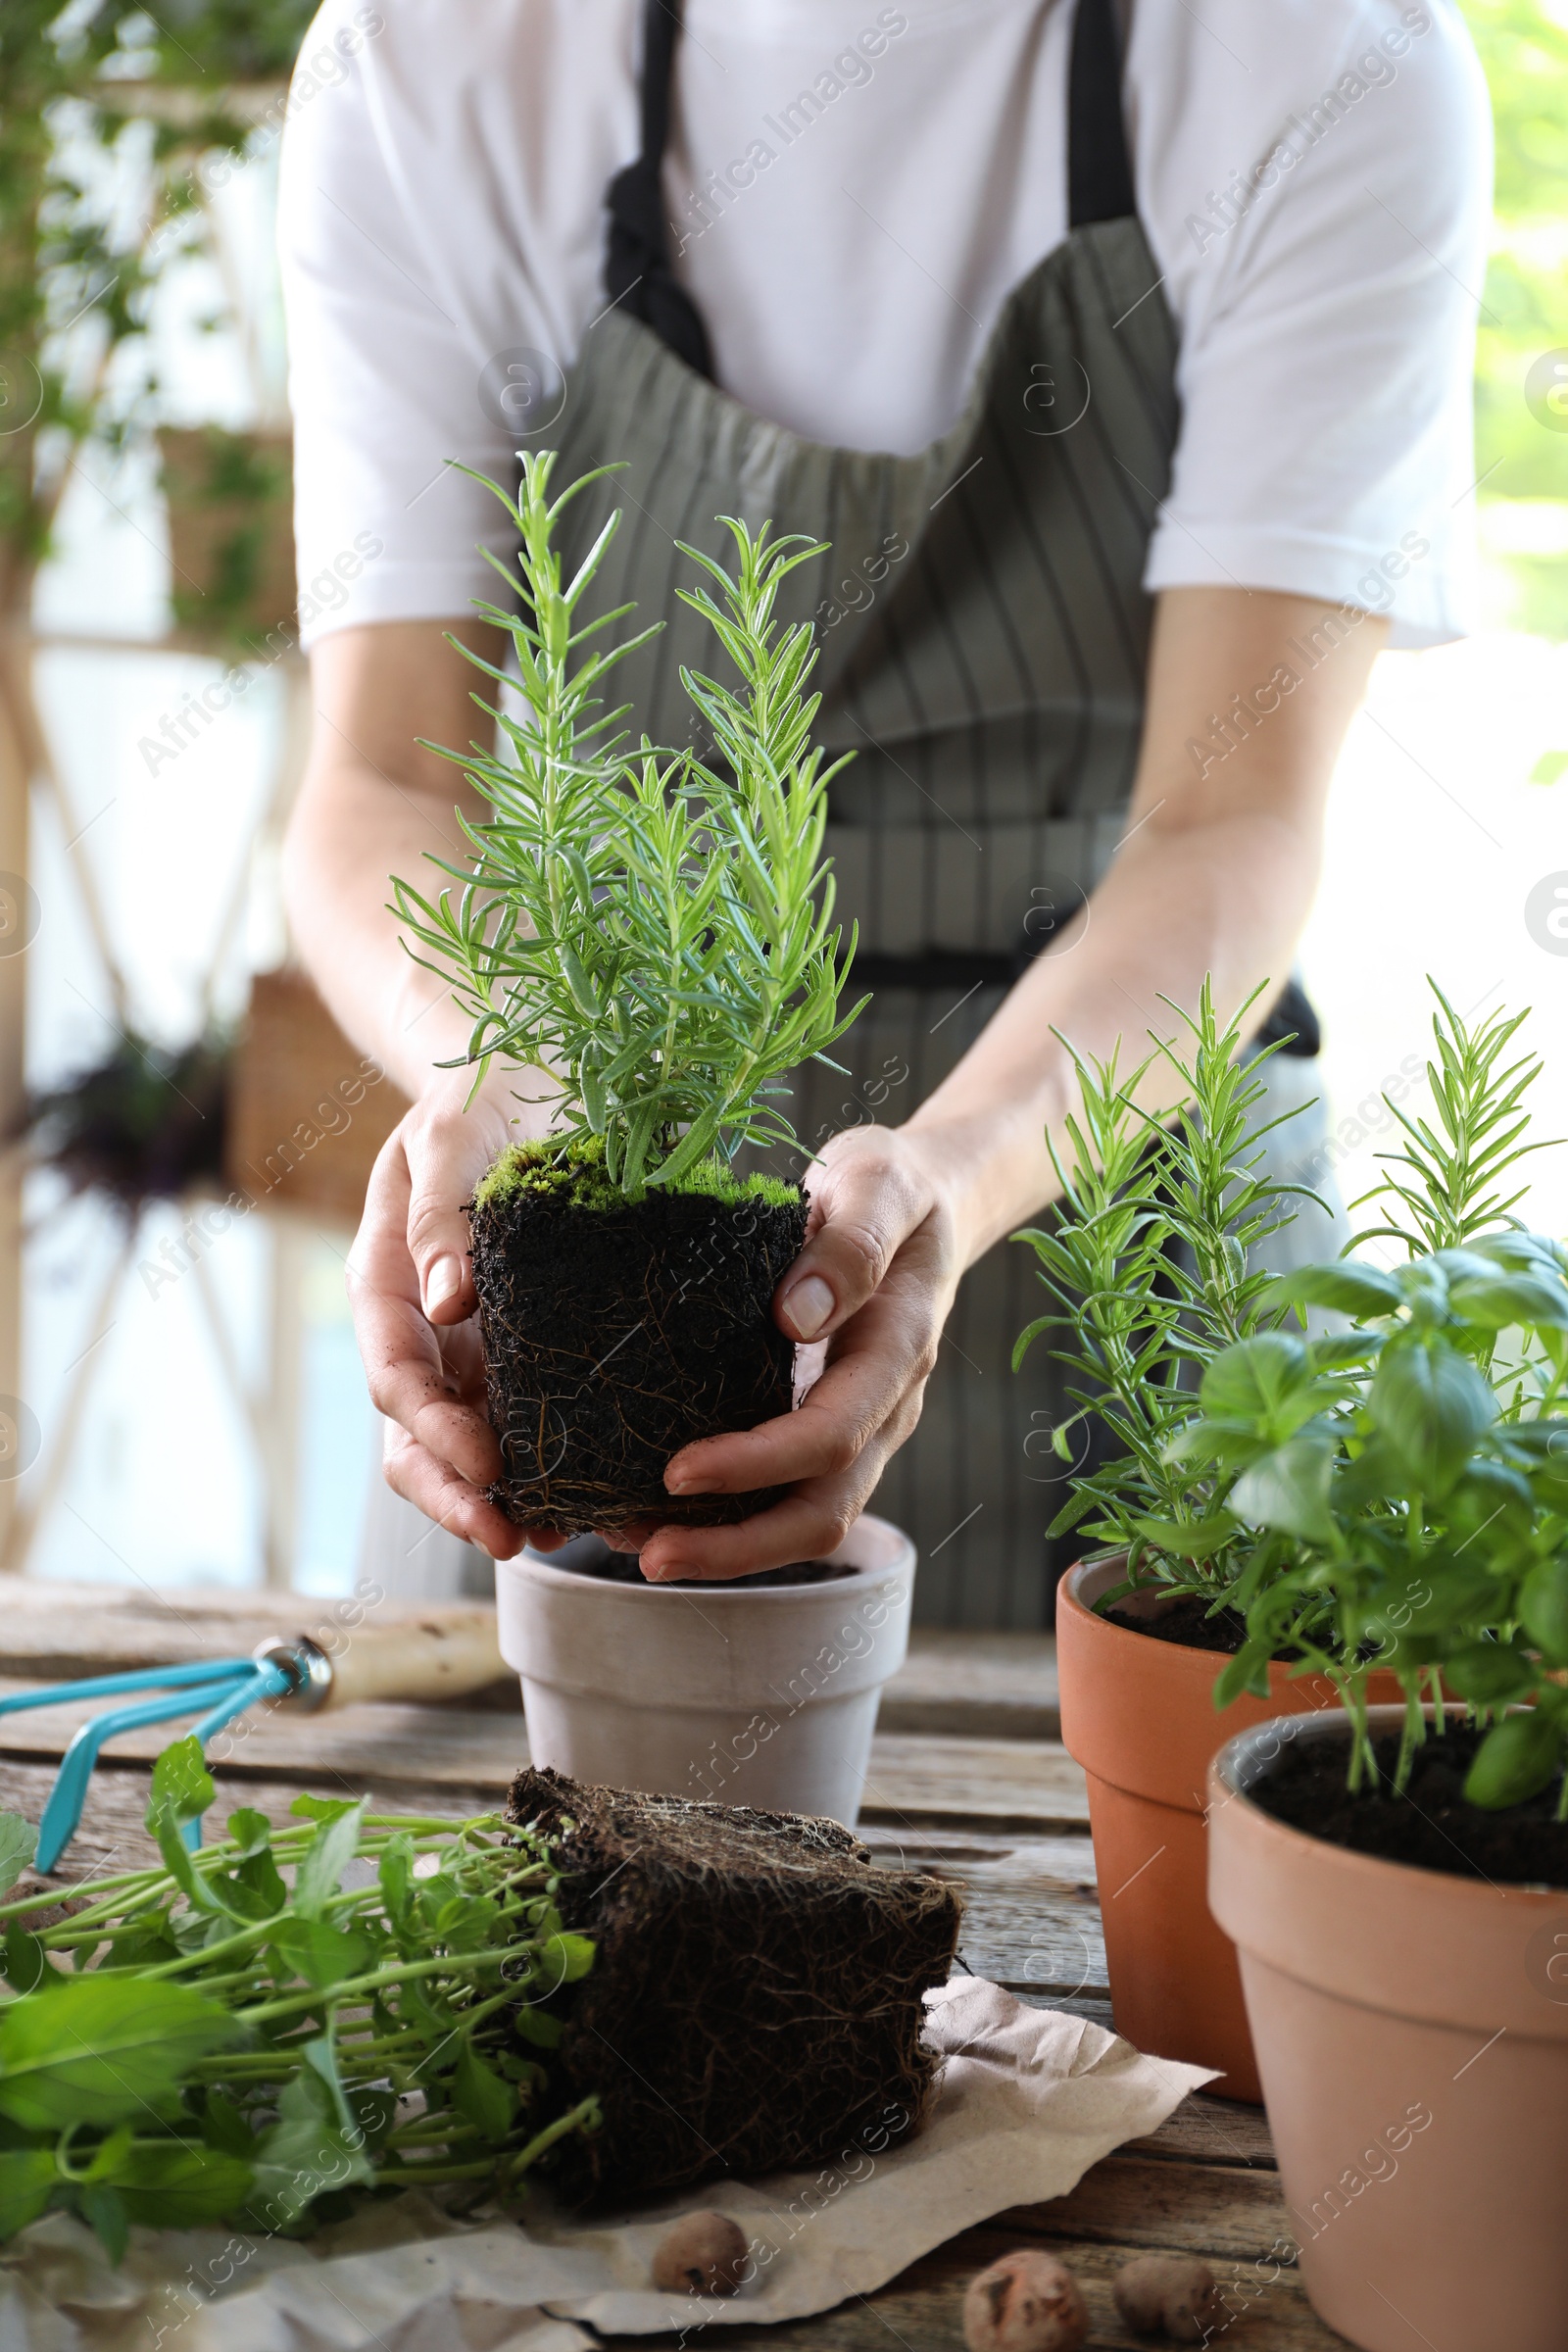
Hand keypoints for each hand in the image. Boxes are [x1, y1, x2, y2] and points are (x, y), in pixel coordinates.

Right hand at [348, 1063, 557, 1558]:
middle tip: (520, 1539)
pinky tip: (608, 1491)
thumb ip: (441, 1211)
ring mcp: (473, 1346)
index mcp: (387, 1284)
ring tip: (570, 1536)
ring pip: (472, 1445)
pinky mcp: (527, 1346)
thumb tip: (447, 1298)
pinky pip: (533, 1417)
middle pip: (419, 1440)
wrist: (525, 1075)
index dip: (436, 1435)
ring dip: (511, 1498)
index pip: (397, 1380)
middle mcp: (426, 1330)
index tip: (488, 1470)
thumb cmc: (479, 1096)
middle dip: (461, 1497)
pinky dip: (560, 1461)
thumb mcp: (453, 1136)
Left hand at [636, 1125, 970, 1579]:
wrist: (930, 1200)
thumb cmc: (896, 1186)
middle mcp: (884, 1407)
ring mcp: (861, 1425)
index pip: (830, 1436)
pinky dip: (725, 1516)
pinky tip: (654, 1511)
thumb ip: (850, 1244)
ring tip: (635, 1544)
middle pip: (822, 1510)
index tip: (678, 1471)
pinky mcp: (827, 1424)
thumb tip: (796, 1316)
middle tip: (647, 1556)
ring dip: (725, 1546)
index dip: (757, 1465)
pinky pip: (784, 1491)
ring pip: (804, 1516)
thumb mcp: (880, 1184)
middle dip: (737, 1547)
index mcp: (898, 1352)